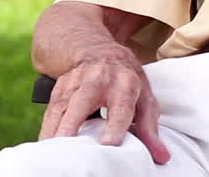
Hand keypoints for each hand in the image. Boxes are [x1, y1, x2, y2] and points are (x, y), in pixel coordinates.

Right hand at [39, 44, 169, 163]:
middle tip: (69, 148)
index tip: (109, 144)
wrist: (99, 52)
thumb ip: (150, 128)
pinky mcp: (59, 88)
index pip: (121, 106)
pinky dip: (47, 129)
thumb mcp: (144, 98)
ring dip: (54, 131)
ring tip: (53, 153)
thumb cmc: (127, 80)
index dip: (115, 125)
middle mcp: (99, 80)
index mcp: (126, 83)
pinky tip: (47, 147)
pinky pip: (50, 111)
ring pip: (61, 108)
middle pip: (82, 103)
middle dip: (72, 124)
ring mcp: (76, 82)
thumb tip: (162, 157)